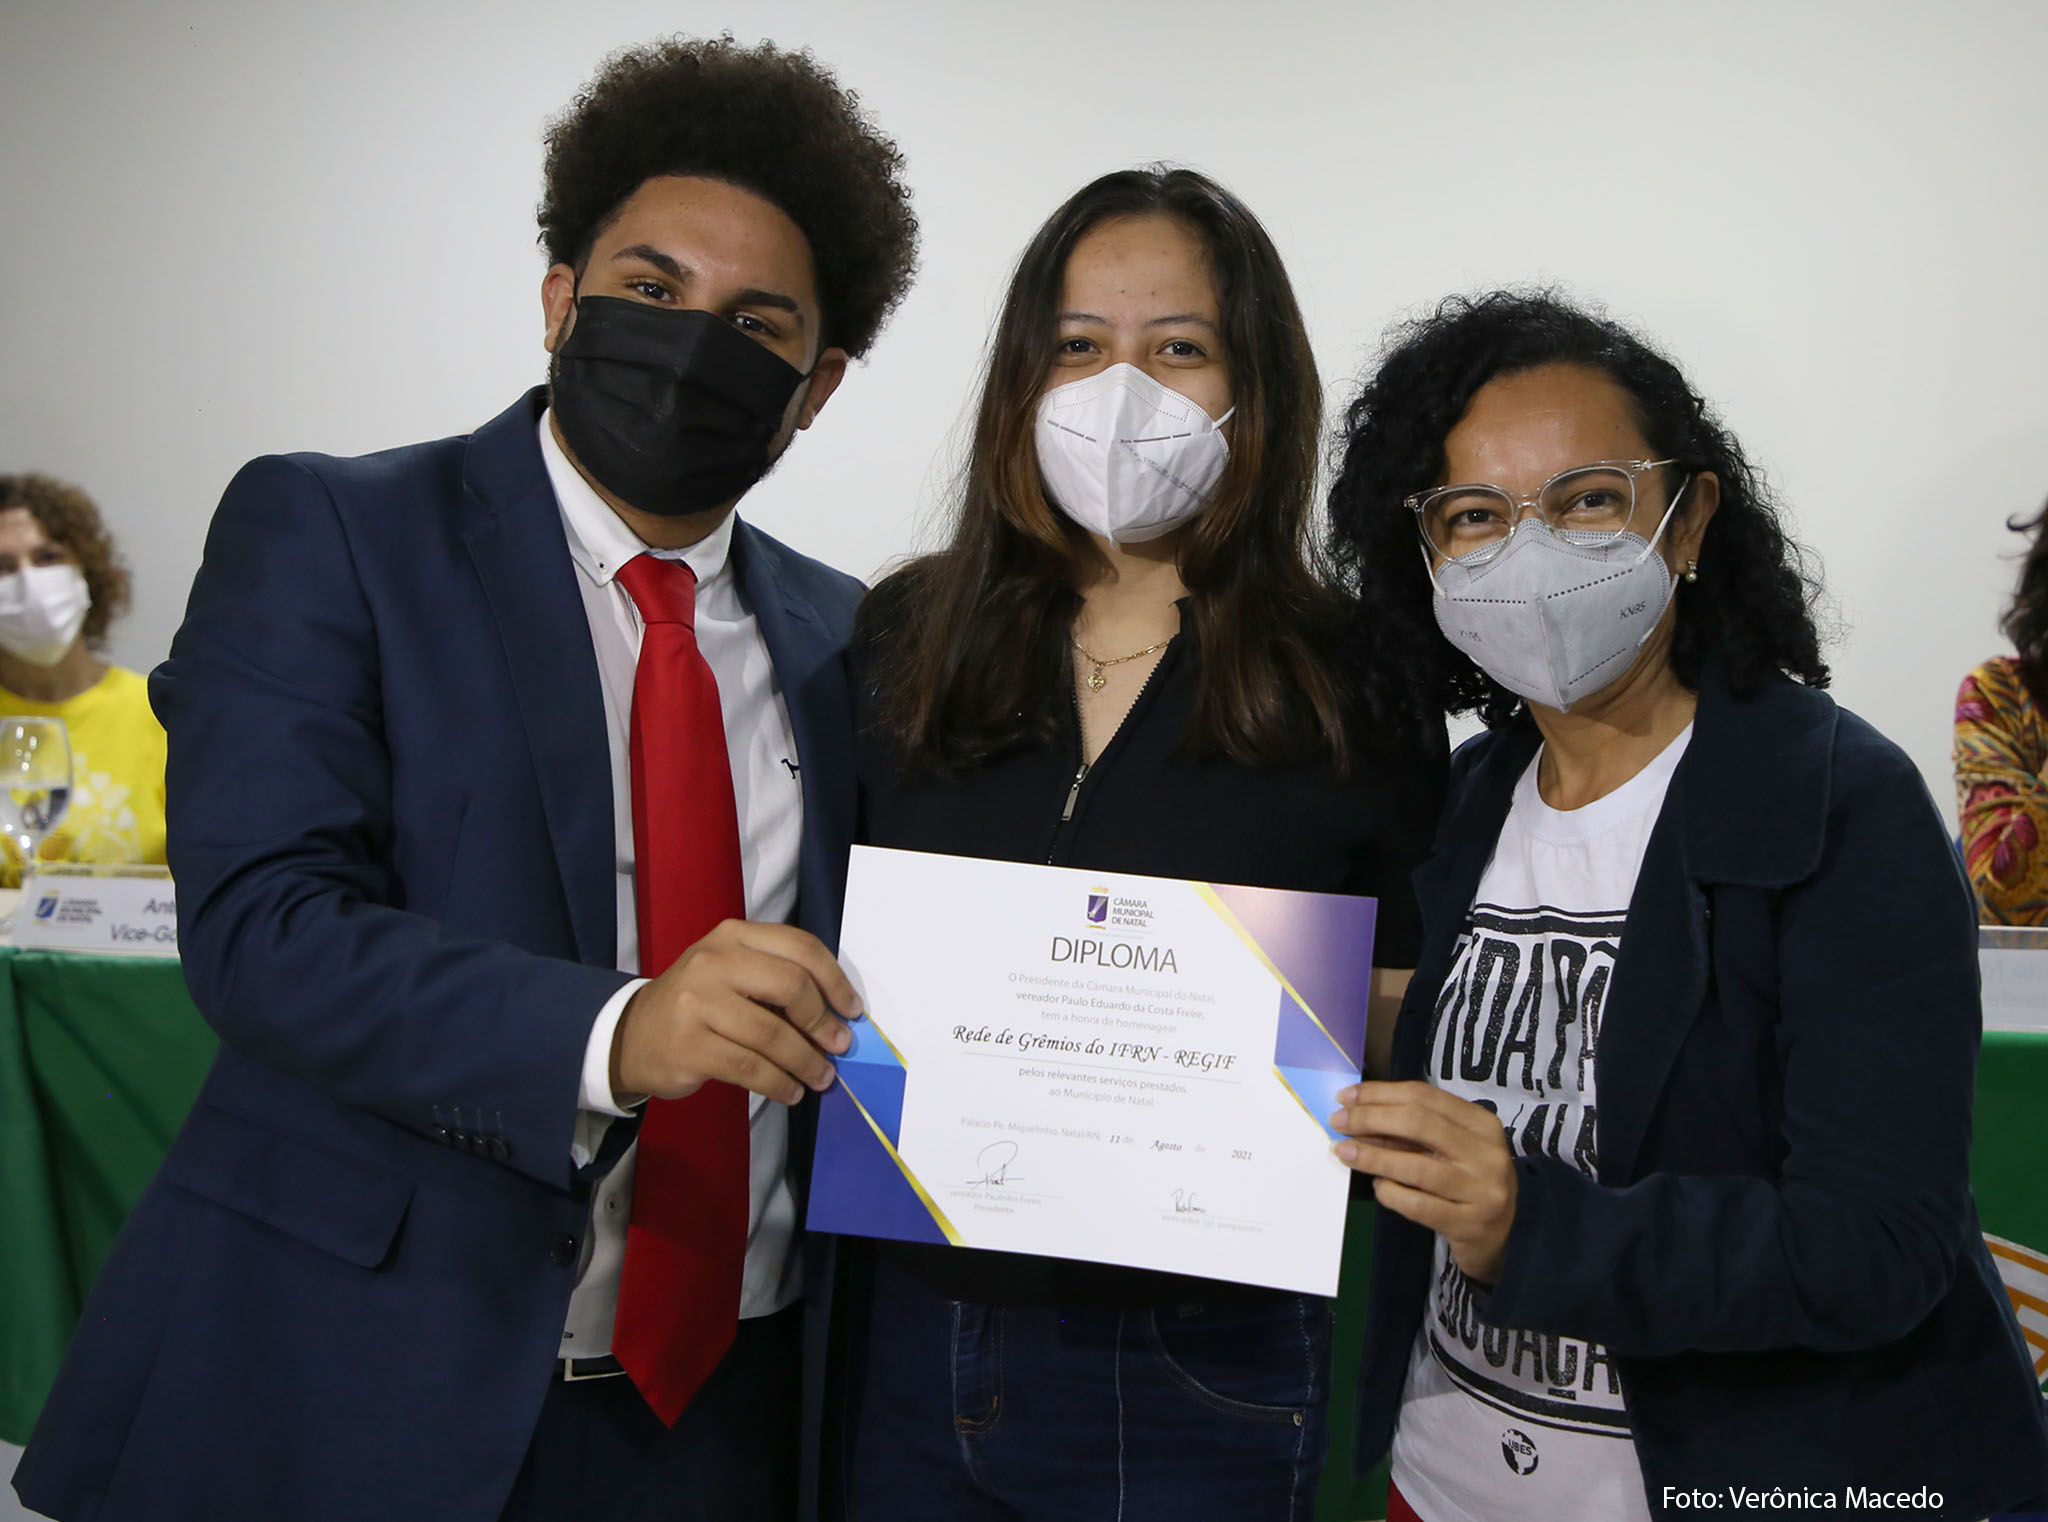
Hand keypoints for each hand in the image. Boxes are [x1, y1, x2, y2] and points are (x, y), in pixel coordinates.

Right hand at [611, 920, 862, 1105]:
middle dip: (823, 1022)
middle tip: (840, 1046)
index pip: (800, 947)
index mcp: (733, 936)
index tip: (852, 1010)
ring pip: (773, 1034)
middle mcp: (714, 962)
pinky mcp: (690, 1046)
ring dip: (807, 1061)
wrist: (633, 1035)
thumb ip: (778, 979)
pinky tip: (791, 1091)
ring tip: (821, 1077)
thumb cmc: (698, 1003)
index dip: (835, 980)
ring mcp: (698, 1003)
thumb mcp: (732, 972)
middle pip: (791, 986)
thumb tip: (838, 1016)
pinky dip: (780, 1083)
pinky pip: (750, 1068)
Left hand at [1329, 1080, 1517, 1282]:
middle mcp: (1485, 1153)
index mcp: (1482, 1123)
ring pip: (1414, 1166)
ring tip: (1344, 1152)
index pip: (1424, 1096)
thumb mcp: (1450, 1147)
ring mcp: (1480, 1190)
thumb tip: (1357, 1112)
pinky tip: (1378, 1186)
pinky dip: (1390, 1192)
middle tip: (1338, 1121)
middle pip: (1418, 1124)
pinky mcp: (1468, 1223)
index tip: (1345, 1096)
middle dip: (1370, 1118)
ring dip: (1372, 1156)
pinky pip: (1416, 1204)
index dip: (1379, 1093)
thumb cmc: (1468, 1179)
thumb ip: (1412, 1130)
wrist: (1505, 1234)